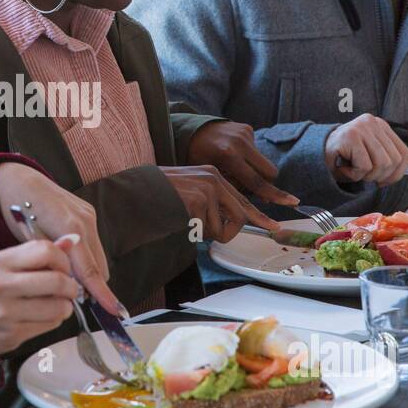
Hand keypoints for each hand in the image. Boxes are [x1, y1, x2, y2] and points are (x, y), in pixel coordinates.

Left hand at [0, 161, 119, 313]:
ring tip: (65, 277)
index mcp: (70, 227)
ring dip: (87, 271)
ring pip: (98, 256)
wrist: (18, 180)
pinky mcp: (89, 213)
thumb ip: (52, 262)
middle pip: (99, 266)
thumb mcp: (30, 241)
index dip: (101, 293)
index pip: (90, 269)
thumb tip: (70, 284)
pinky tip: (68, 260)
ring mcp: (89, 215)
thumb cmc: (17, 211)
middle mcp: (86, 220)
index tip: (113, 311)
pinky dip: (85, 257)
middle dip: (90, 285)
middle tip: (70, 296)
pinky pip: (93, 244)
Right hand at [0, 236, 79, 356]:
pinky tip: (45, 316)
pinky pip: (49, 326)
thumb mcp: (2, 265)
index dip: (63, 260)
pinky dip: (54, 320)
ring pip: (58, 307)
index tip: (63, 268)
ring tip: (58, 304)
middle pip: (57, 280)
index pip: (45, 251)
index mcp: (0, 262)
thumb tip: (71, 242)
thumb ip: (35, 254)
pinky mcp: (12, 335)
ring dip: (66, 306)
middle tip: (69, 288)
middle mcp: (1, 286)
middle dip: (71, 286)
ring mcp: (6, 313)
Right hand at [161, 164, 277, 240]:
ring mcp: (207, 188)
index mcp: (213, 174)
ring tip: (183, 219)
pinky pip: (208, 231)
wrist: (133, 194)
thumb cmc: (157, 196)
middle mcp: (214, 178)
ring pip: (223, 227)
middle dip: (228, 231)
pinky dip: (194, 232)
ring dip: (205, 232)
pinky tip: (178, 219)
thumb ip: (210, 202)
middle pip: (240, 215)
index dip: (259, 216)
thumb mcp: (189, 193)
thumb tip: (227, 223)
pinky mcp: (198, 201)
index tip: (274, 227)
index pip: (242, 199)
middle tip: (207, 232)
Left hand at [185, 120, 299, 207]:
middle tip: (253, 190)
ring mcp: (245, 133)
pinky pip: (256, 152)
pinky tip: (233, 158)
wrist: (191, 130)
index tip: (292, 202)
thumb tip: (263, 199)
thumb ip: (234, 187)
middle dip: (266, 184)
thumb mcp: (211, 176)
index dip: (274, 195)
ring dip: (256, 172)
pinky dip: (249, 160)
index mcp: (228, 156)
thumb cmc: (197, 159)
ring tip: (237, 172)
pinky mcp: (247, 129)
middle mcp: (240, 142)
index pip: (256, 181)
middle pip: (268, 172)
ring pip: (264, 163)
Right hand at [324, 114, 407, 185]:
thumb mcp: (374, 156)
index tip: (384, 180)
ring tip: (354, 171)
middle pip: (393, 161)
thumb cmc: (345, 157)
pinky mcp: (350, 137)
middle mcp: (373, 123)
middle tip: (365, 177)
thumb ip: (398, 159)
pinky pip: (364, 166)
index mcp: (381, 126)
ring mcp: (361, 128)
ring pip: (381, 164)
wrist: (316, 156)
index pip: (404, 153)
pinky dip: (355, 175)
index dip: (398, 173)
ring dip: (367, 176)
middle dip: (381, 176)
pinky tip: (345, 168)